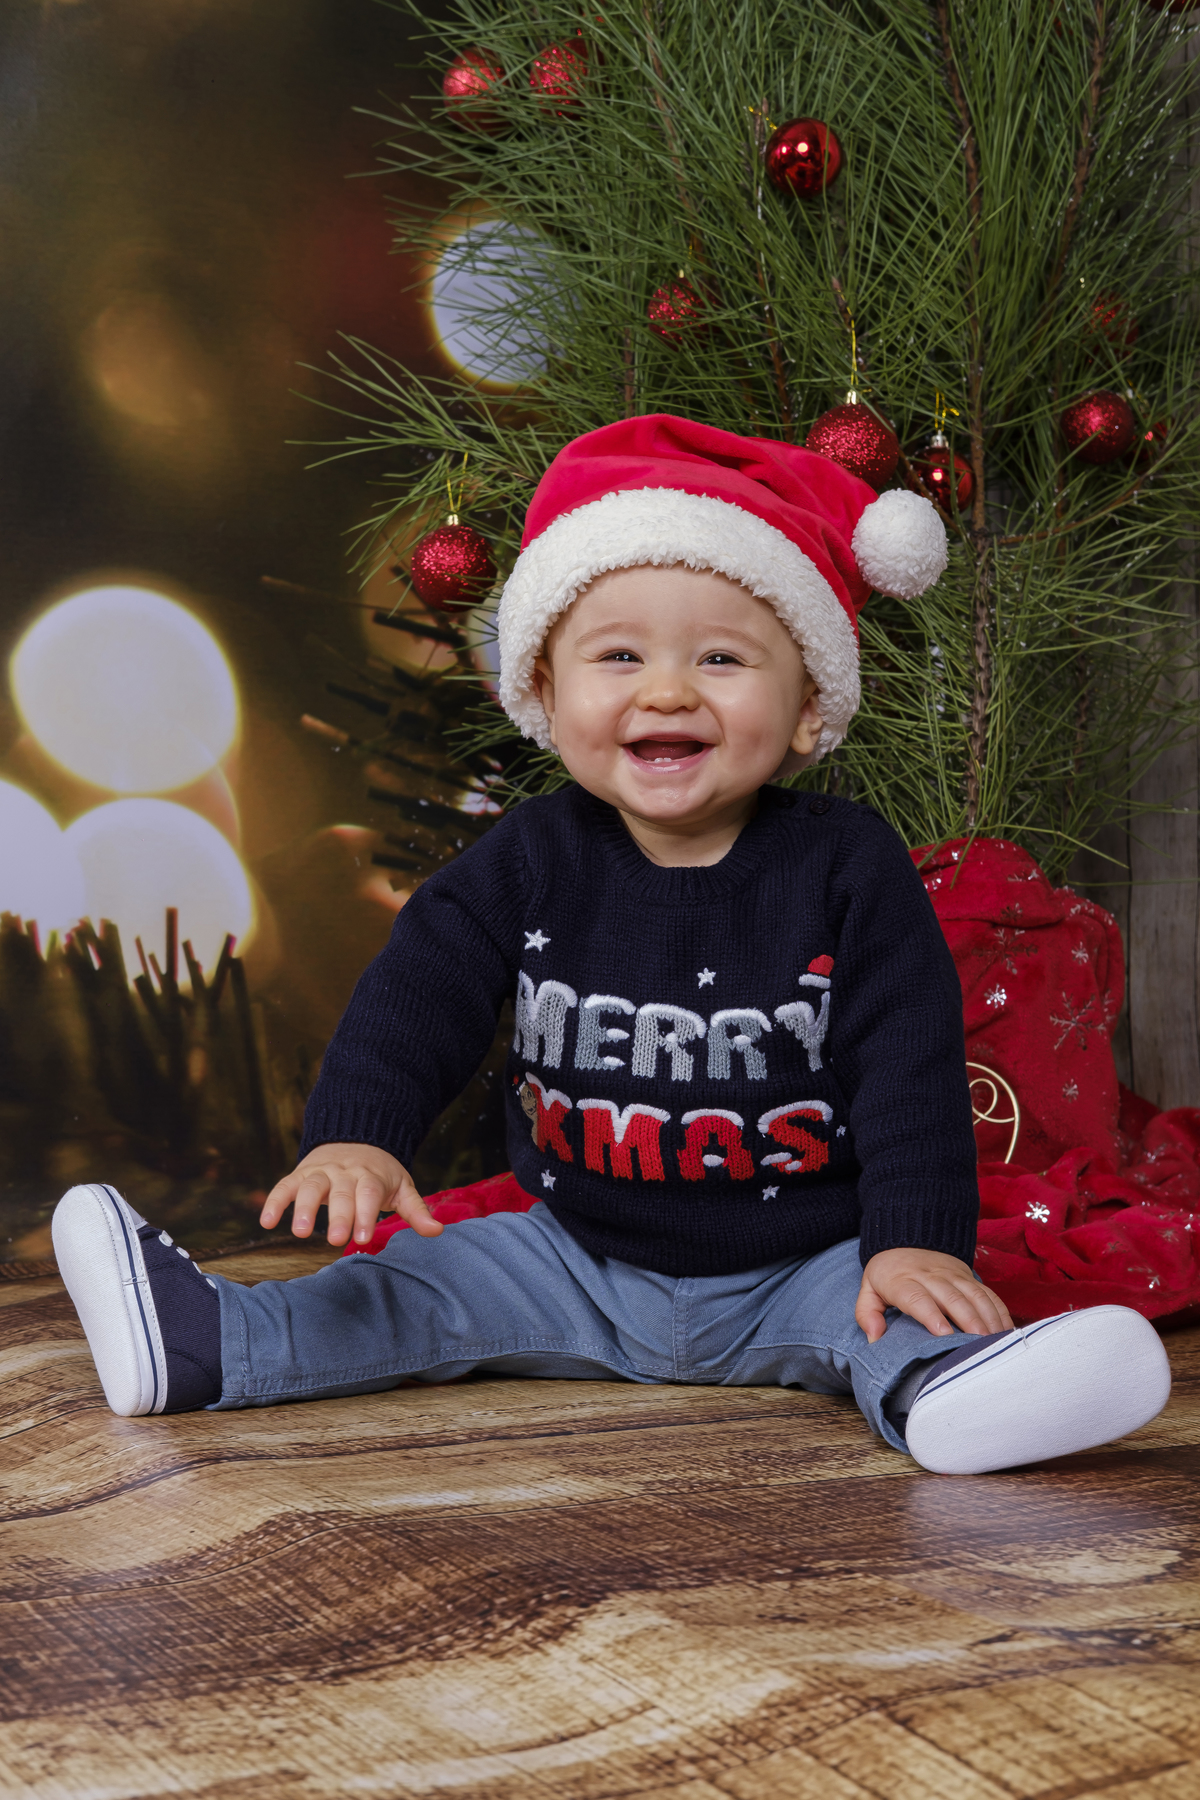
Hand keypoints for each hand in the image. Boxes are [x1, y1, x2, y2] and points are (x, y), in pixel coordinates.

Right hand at [260, 1142, 443, 1247]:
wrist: (356, 1137)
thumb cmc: (380, 1173)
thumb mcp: (402, 1187)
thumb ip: (416, 1210)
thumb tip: (437, 1231)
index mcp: (370, 1176)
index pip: (368, 1195)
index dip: (365, 1215)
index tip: (362, 1239)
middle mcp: (344, 1173)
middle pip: (340, 1193)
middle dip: (339, 1216)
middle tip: (336, 1240)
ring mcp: (320, 1172)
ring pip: (310, 1187)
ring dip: (303, 1208)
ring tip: (299, 1232)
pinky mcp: (300, 1174)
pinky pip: (284, 1186)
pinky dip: (274, 1202)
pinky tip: (266, 1222)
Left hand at [856, 1247, 1013, 1345]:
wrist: (908, 1237)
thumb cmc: (888, 1273)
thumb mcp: (869, 1289)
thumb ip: (867, 1314)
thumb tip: (874, 1339)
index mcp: (904, 1281)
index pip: (918, 1298)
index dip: (931, 1315)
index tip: (943, 1334)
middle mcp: (932, 1277)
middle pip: (953, 1298)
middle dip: (968, 1321)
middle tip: (978, 1345)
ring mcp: (954, 1276)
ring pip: (975, 1295)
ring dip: (988, 1318)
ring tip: (996, 1342)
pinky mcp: (969, 1277)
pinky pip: (988, 1294)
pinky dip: (1000, 1312)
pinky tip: (1007, 1331)